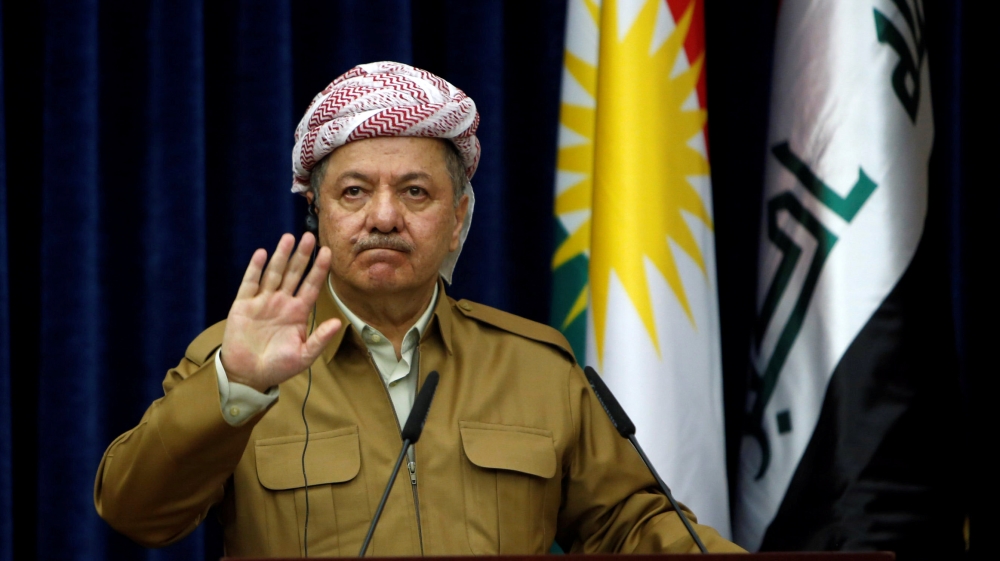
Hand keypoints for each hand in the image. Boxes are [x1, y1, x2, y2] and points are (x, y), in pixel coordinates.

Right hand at [220, 233, 341, 391]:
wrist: (248, 375)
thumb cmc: (278, 367)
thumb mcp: (304, 355)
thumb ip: (320, 339)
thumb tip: (338, 323)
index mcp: (298, 312)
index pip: (311, 286)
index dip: (319, 269)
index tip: (328, 252)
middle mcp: (282, 302)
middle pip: (294, 274)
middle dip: (302, 255)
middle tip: (310, 236)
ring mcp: (263, 302)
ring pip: (274, 273)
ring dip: (281, 256)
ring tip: (289, 238)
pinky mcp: (243, 305)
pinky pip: (250, 283)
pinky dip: (255, 269)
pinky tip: (262, 254)